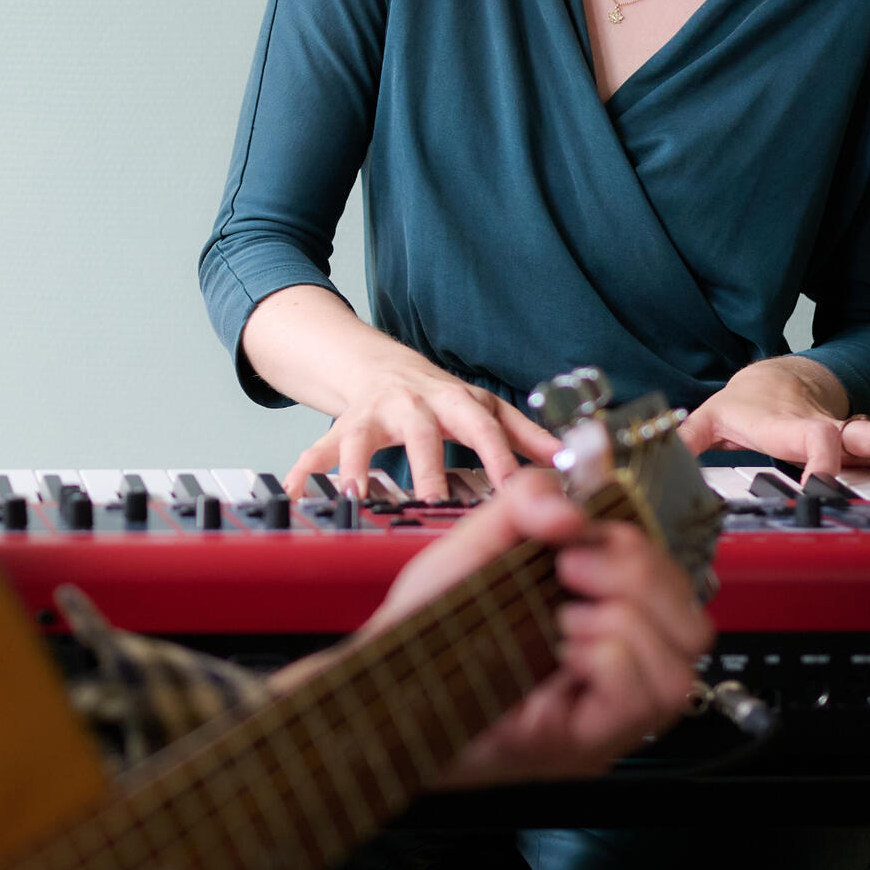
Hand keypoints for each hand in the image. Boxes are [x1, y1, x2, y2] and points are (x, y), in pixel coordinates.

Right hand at [289, 340, 558, 502]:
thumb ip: (528, 437)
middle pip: (420, 432)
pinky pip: (316, 450)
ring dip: (353, 464)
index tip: (510, 490)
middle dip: (424, 467)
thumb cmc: (441, 399)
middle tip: (430, 502)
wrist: (381, 367)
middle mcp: (412, 404)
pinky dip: (304, 472)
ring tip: (351, 493)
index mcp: (455, 401)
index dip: (497, 456)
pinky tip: (295, 494)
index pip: (482, 428)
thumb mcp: (486, 408)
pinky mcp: (341, 426)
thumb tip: (573, 463)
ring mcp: (372, 414)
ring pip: (360, 437)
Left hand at [356, 469, 710, 787]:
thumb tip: (575, 511)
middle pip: (694, 622)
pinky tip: (563, 649)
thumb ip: (528, 504)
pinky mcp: (590, 743)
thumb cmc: (431, 621)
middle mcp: (618, 668)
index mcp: (602, 616)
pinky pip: (648, 697)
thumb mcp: (480, 543)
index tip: (579, 535)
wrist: (382, 679)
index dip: (643, 549)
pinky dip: (610, 656)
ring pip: (682, 661)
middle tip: (570, 570)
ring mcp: (609, 712)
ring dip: (625, 618)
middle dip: (639, 575)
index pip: (676, 584)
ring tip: (562, 618)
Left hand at [678, 356, 869, 487]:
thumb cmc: (748, 403)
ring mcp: (854, 438)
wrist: (778, 377)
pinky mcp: (869, 447)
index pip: (812, 439)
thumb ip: (687, 439)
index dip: (820, 460)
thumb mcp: (714, 417)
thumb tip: (656, 455)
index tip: (823, 487)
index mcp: (794, 425)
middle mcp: (833, 429)